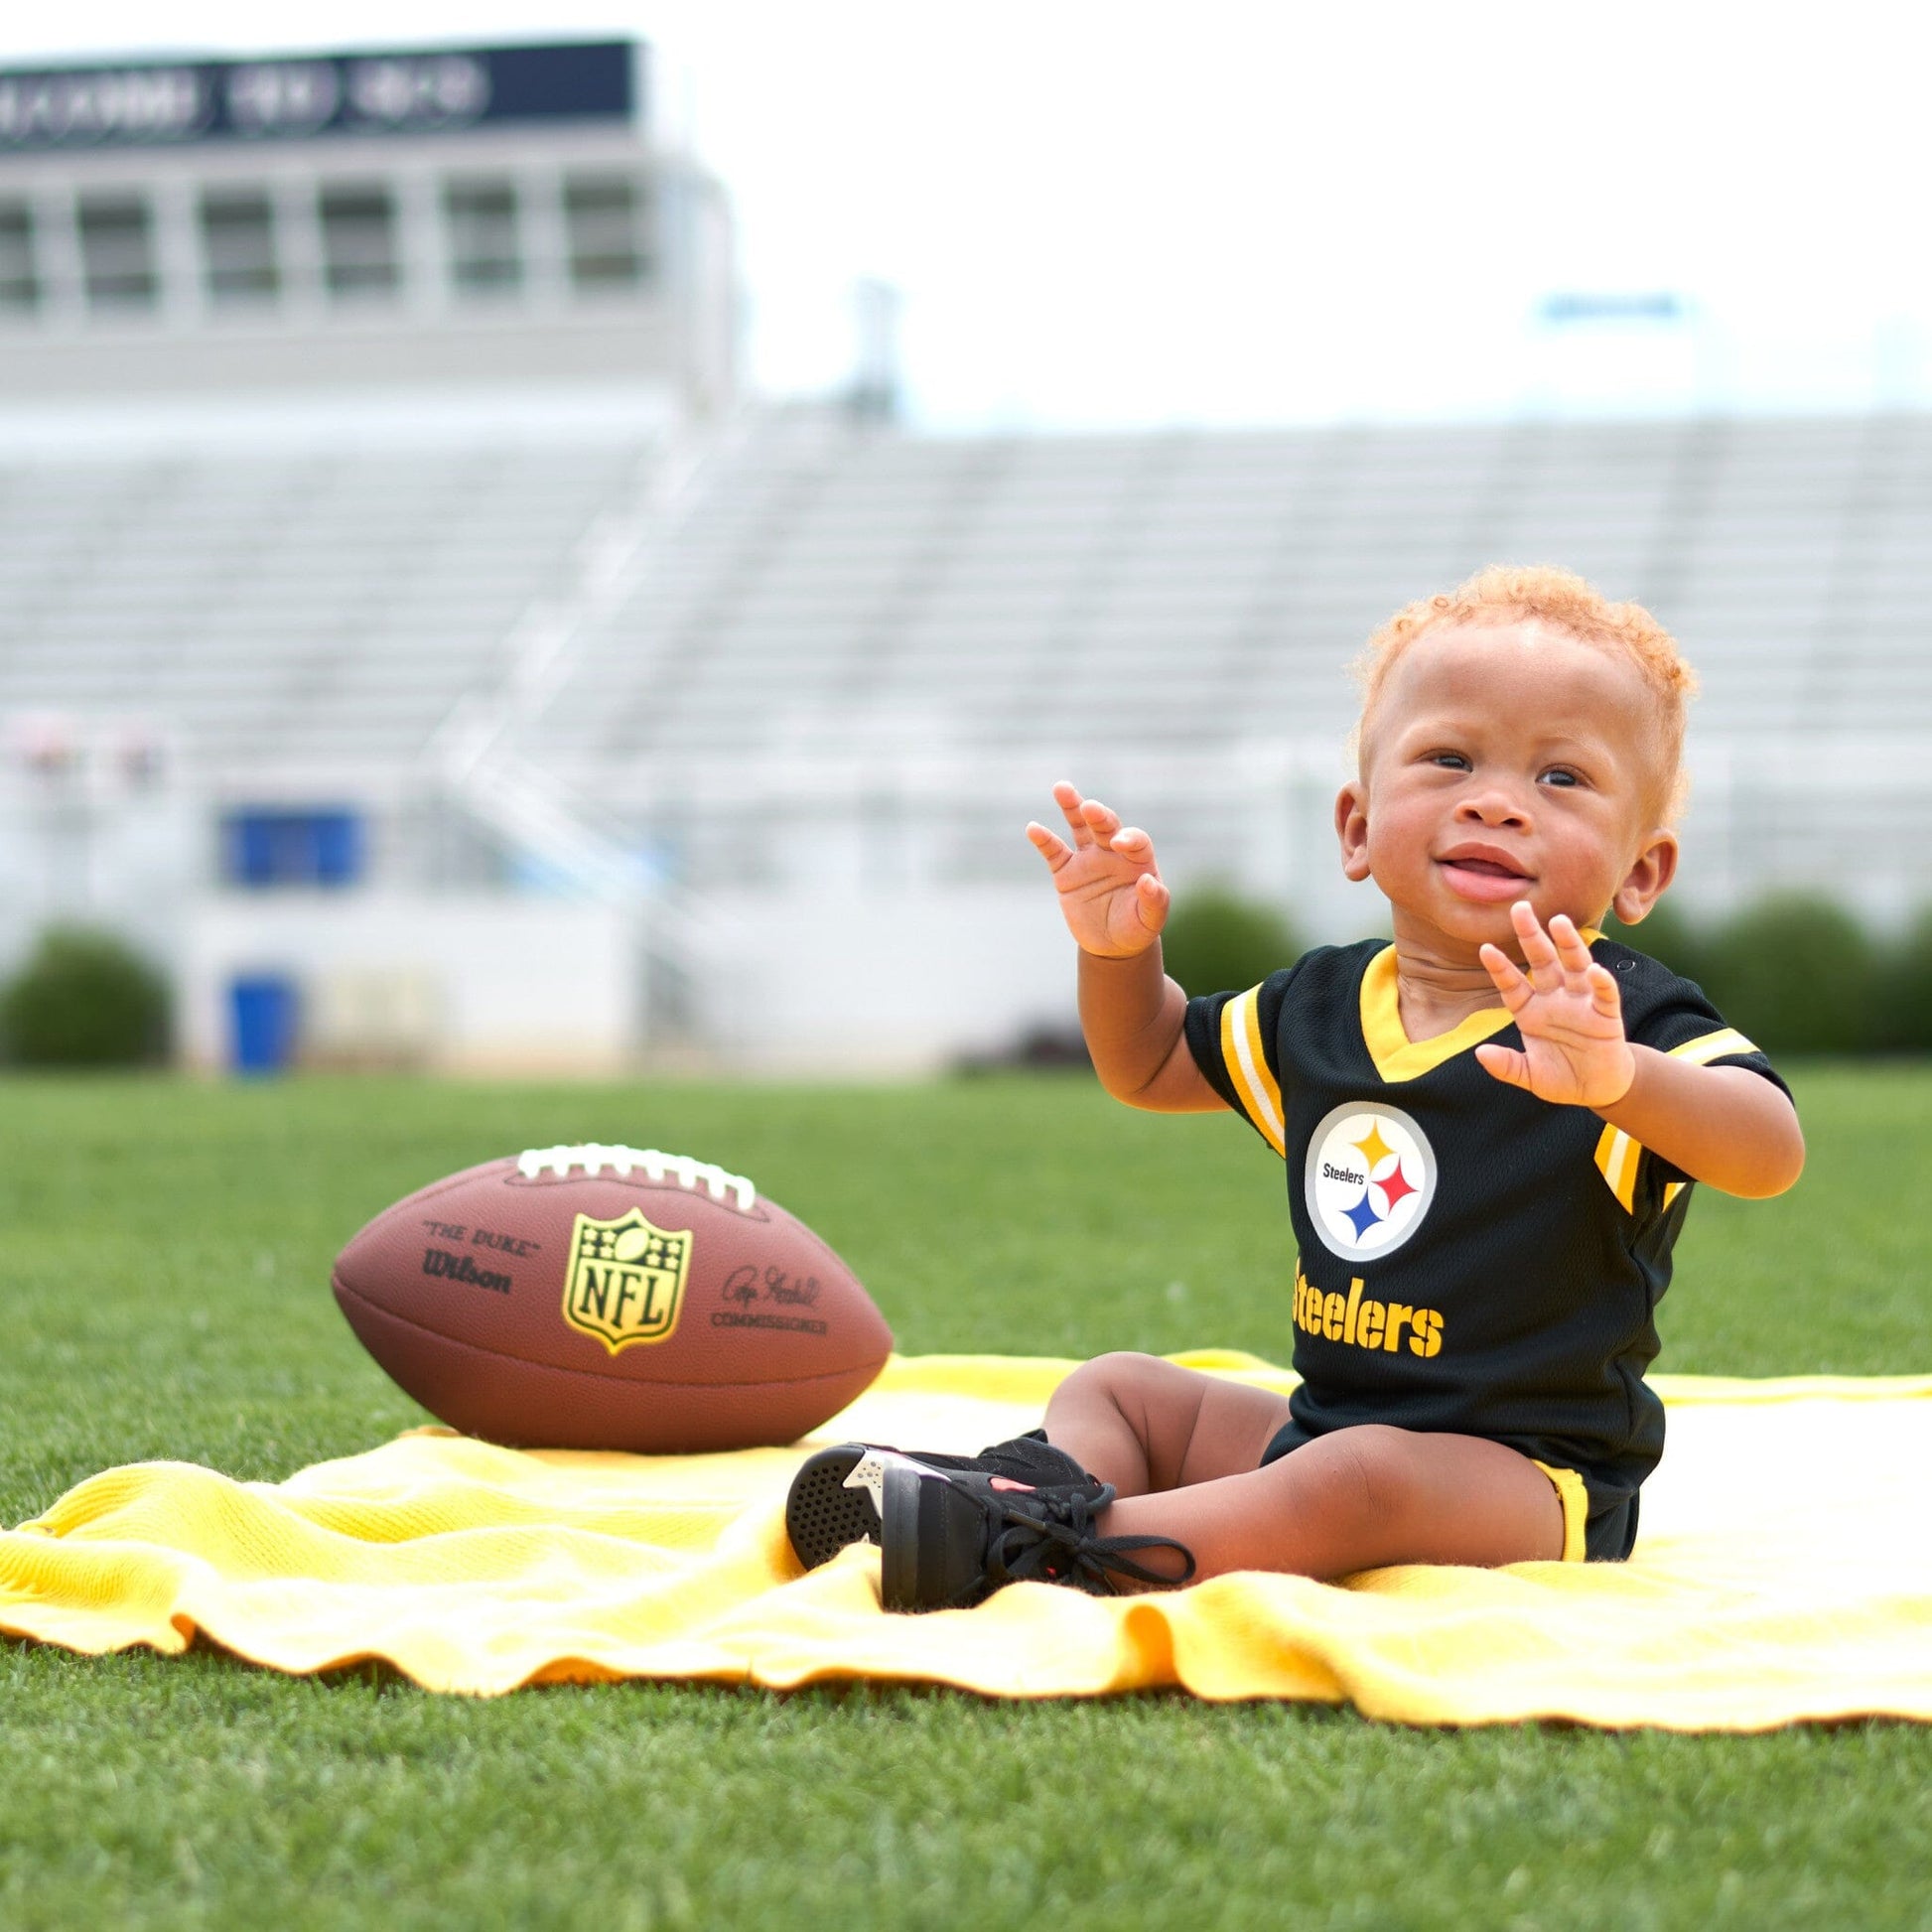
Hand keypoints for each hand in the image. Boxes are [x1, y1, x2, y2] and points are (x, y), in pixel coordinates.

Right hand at [1026, 781, 1170, 958]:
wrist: (1112, 945)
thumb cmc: (1137, 928)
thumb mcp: (1151, 920)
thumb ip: (1154, 901)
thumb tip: (1148, 881)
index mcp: (1138, 860)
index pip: (1136, 841)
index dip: (1129, 838)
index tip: (1119, 844)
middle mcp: (1113, 853)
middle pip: (1106, 826)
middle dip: (1099, 816)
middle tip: (1090, 808)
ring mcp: (1088, 859)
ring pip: (1079, 827)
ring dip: (1072, 807)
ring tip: (1062, 788)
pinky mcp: (1066, 872)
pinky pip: (1054, 852)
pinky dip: (1044, 840)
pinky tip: (1033, 828)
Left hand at [1473, 902, 1635, 1107]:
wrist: (1598, 1089)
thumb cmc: (1561, 1076)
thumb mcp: (1529, 1076)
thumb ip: (1507, 1066)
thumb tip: (1481, 1054)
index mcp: (1530, 1011)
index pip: (1512, 984)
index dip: (1500, 968)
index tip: (1485, 948)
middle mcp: (1555, 999)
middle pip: (1542, 961)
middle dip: (1531, 935)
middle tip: (1520, 908)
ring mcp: (1581, 1003)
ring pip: (1573, 966)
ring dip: (1568, 944)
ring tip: (1559, 922)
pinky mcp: (1606, 1014)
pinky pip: (1604, 994)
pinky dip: (1601, 981)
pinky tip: (1595, 969)